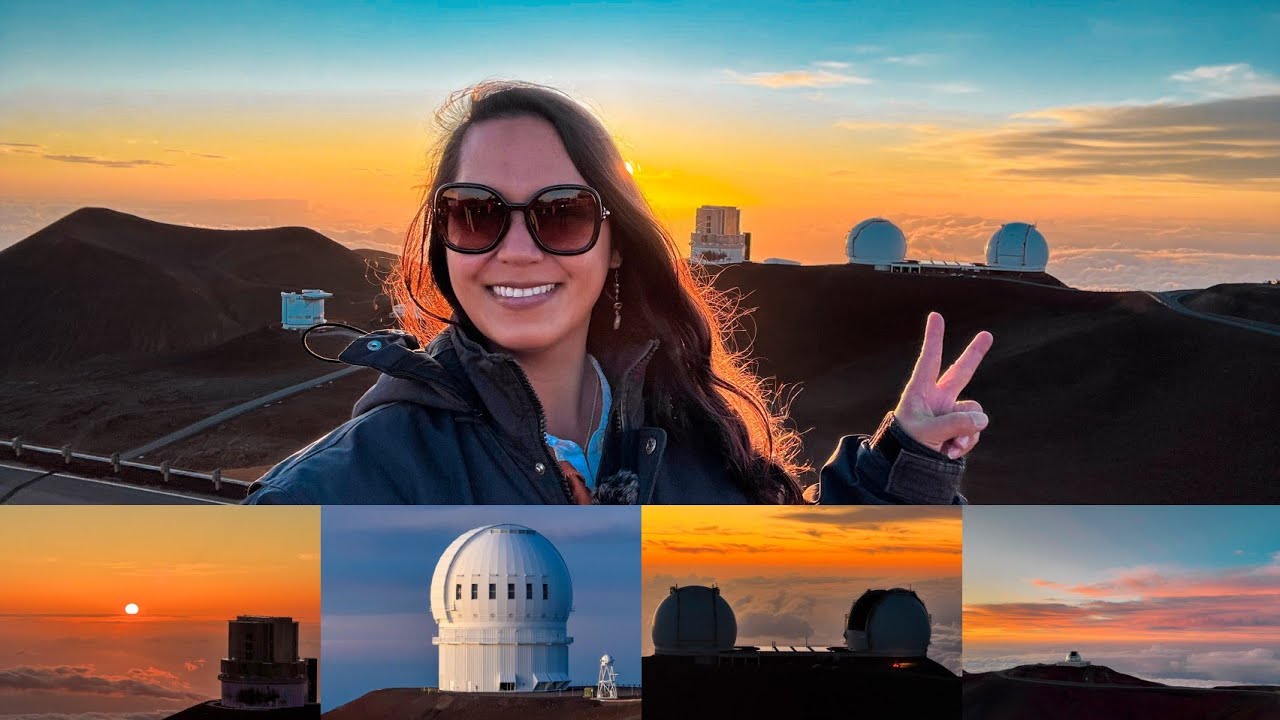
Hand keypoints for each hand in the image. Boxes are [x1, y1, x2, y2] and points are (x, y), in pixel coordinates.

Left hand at [894, 312, 992, 459]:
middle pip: (960, 372)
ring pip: (974, 413)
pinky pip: (975, 430)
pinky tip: (950, 451)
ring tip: (947, 445)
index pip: (929, 361)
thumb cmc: (906, 446)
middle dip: (974, 354)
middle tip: (987, 335)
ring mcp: (951, 412)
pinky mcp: (961, 427)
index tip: (935, 316)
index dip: (934, 338)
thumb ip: (955, 424)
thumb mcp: (927, 434)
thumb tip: (983, 419)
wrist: (906, 467)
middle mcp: (938, 398)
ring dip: (967, 431)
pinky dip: (967, 442)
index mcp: (920, 392)